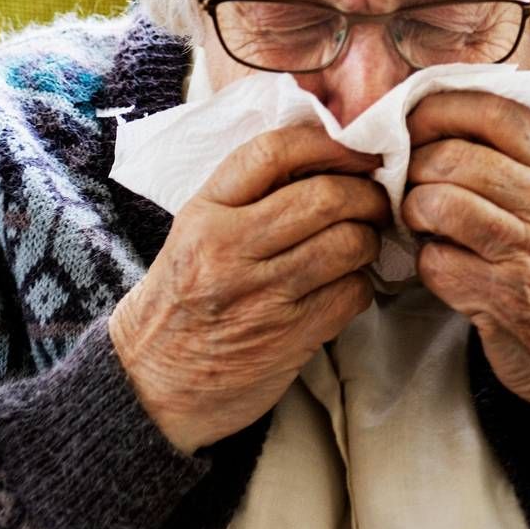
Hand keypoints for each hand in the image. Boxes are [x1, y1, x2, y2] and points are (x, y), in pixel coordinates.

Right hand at [108, 122, 389, 455]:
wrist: (153, 385)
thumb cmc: (182, 300)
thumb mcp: (195, 234)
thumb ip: (247, 195)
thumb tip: (326, 157)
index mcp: (203, 214)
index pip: (272, 153)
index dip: (327, 143)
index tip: (355, 150)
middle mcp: (228, 251)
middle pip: (324, 197)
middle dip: (366, 194)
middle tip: (376, 199)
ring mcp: (260, 296)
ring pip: (348, 244)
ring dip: (369, 238)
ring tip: (362, 240)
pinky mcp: (289, 338)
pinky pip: (352, 293)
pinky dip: (362, 283)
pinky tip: (347, 283)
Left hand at [402, 89, 529, 447]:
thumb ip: (515, 160)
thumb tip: (437, 118)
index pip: (497, 111)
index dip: (441, 108)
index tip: (412, 122)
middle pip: (453, 157)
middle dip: (414, 169)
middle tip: (410, 187)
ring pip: (437, 203)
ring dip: (413, 213)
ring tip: (424, 225)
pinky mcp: (504, 296)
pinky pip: (435, 261)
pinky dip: (426, 265)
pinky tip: (446, 269)